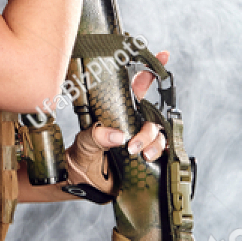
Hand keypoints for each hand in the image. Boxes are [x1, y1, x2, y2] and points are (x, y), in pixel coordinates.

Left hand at [64, 50, 170, 193]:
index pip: (136, 89)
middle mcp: (131, 126)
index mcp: (117, 114)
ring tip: (137, 153)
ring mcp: (140, 142)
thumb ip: (95, 136)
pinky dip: (158, 153)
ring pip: (158, 135)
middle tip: (132, 143)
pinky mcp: (145, 159)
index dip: (150, 71)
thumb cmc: (79, 159)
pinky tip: (148, 158)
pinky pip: (162, 152)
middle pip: (151, 117)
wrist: (80, 185)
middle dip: (148, 129)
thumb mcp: (83, 144)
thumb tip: (118, 136)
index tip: (162, 55)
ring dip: (151, 143)